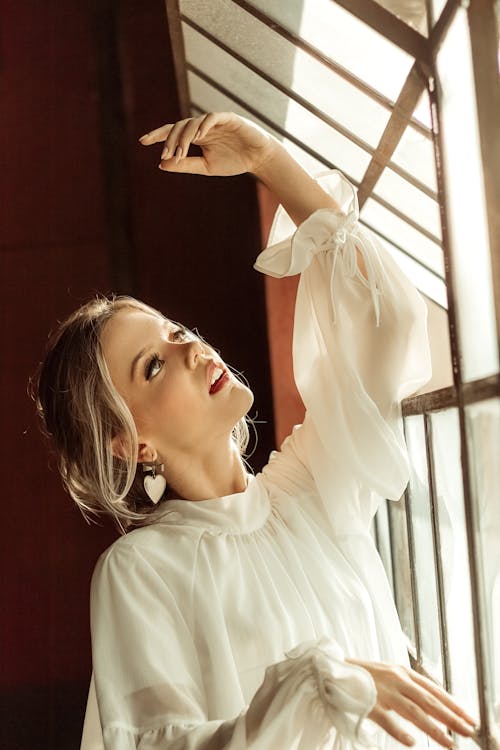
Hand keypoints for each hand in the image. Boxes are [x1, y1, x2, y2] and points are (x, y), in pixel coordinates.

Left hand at [139, 112, 278, 175]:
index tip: (142, 141)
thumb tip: (162, 164)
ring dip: (184, 139)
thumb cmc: (234, 161)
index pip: (173, 132)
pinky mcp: (229, 118)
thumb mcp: (206, 167)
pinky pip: (212, 118)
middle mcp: (203, 126)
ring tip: (180, 153)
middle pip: (179, 127)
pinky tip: (197, 137)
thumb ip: (186, 164)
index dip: (158, 135)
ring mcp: (214, 121)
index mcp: (197, 136)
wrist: (259, 159)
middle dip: (170, 140)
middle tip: (166, 155)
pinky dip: (203, 126)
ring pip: (192, 123)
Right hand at [346, 659, 477, 747]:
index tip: (470, 717)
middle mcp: (396, 679)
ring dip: (433, 729)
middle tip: (469, 731)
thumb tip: (432, 703)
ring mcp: (383, 691)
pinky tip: (411, 743)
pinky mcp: (368, 702)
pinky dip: (399, 731)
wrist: (332, 670)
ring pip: (414, 712)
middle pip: (429, 701)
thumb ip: (409, 687)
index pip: (434, 690)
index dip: (453, 704)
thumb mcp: (390, 675)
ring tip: (449, 743)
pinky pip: (386, 720)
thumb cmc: (363, 676)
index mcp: (402, 672)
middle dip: (451, 717)